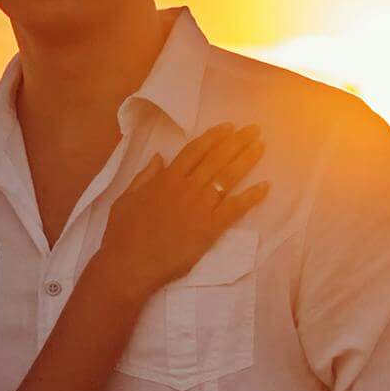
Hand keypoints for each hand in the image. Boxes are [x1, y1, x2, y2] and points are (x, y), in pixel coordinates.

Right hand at [92, 123, 268, 294]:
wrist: (130, 263)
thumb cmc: (123, 233)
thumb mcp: (127, 198)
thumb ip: (145, 176)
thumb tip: (160, 156)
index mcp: (166, 179)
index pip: (195, 150)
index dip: (214, 137)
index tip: (229, 127)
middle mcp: (186, 187)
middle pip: (217, 158)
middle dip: (237, 141)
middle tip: (254, 129)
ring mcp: (200, 207)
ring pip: (228, 177)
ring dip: (247, 159)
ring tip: (261, 146)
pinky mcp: (210, 228)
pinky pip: (236, 208)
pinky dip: (252, 196)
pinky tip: (266, 186)